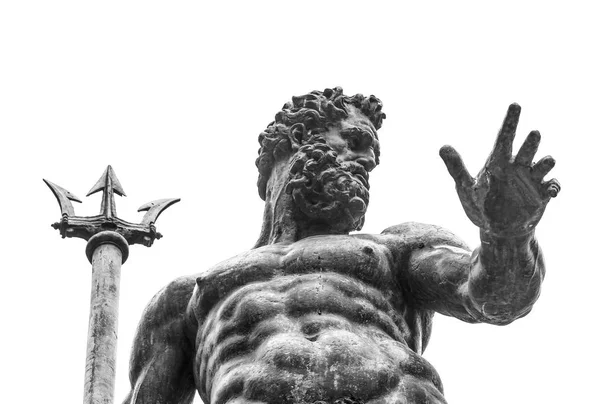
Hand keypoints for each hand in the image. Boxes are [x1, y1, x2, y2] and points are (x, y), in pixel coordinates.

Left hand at [439, 103, 559, 236]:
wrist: (497, 230)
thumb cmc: (480, 206)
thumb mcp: (466, 188)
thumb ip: (456, 167)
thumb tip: (442, 146)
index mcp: (498, 163)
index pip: (504, 138)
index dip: (510, 121)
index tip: (515, 104)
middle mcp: (517, 167)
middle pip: (526, 150)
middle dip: (530, 143)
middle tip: (533, 133)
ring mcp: (531, 180)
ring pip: (543, 164)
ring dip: (545, 162)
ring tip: (546, 161)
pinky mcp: (542, 194)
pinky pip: (552, 186)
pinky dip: (554, 186)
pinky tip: (552, 191)